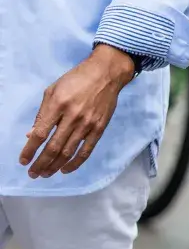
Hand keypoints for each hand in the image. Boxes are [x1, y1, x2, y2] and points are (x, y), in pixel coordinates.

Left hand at [19, 45, 135, 178]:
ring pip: (68, 152)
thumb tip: (32, 135)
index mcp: (57, 104)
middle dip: (41, 163)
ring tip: (45, 174)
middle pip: (53, 146)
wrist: (105, 74)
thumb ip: (42, 113)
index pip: (40, 133)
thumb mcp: (53, 90)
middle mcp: (72, 116)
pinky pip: (86, 151)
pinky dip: (75, 163)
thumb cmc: (76, 79)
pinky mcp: (99, 128)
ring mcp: (87, 124)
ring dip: (55, 166)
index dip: (30, 150)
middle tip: (33, 173)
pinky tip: (65, 170)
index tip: (23, 161)